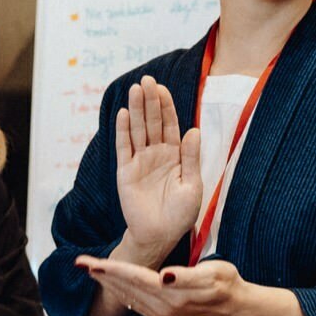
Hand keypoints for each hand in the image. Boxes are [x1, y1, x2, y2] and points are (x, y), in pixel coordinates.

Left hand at [76, 256, 245, 315]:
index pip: (133, 278)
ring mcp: (160, 313)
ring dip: (108, 282)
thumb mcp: (211, 275)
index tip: (90, 263)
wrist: (234, 304)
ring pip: (127, 295)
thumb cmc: (224, 283)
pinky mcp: (161, 315)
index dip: (111, 269)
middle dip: (101, 274)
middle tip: (79, 262)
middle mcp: (161, 307)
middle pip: (125, 287)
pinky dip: (120, 291)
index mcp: (170, 294)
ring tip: (90, 270)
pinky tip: (112, 285)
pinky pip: (134, 302)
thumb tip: (164, 276)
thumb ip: (187, 276)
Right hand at [115, 76, 201, 262]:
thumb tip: (194, 130)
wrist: (159, 236)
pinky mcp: (126, 171)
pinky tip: (122, 114)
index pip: (169, 125)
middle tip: (147, 80)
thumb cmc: (180, 214)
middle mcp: (156, 154)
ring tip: (134, 90)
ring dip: (135, 110)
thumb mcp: (192, 185)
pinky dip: (122, 131)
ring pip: (137, 130)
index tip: (162, 89)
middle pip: (152, 122)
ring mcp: (140, 161)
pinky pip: (123, 147)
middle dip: (149, 101)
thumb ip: (191, 158)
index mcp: (175, 155)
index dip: (165, 107)